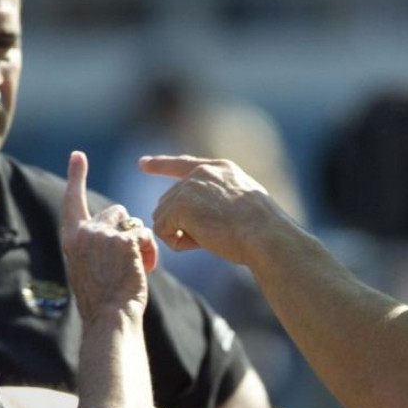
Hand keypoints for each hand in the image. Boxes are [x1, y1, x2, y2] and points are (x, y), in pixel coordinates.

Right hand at [63, 151, 157, 318]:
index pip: (72, 201)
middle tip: (130, 260)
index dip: (76, 177)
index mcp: (71, 238)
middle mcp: (84, 232)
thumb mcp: (89, 266)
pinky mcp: (124, 241)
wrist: (110, 318)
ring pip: (134, 223)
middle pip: (116, 211)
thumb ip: (96, 243)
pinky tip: (144, 270)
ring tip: (136, 268)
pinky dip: (150, 252)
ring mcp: (104, 235)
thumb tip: (120, 226)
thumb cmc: (104, 300)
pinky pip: (147, 235)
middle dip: (128, 230)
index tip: (77, 156)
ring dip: (141, 243)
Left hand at [138, 155, 280, 263]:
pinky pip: (163, 230)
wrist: (265, 234)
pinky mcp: (180, 205)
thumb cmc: (263, 230)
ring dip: (180, 234)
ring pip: (164, 217)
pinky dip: (177, 243)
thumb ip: (221, 199)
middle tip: (212, 237)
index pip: (183, 164)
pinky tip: (200, 243)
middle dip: (182, 224)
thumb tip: (200, 215)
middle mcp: (202, 173)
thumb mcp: (245, 202)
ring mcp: (190, 187)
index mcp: (221, 169)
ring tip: (210, 239)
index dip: (161, 165)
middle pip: (170, 201)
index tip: (143, 163)